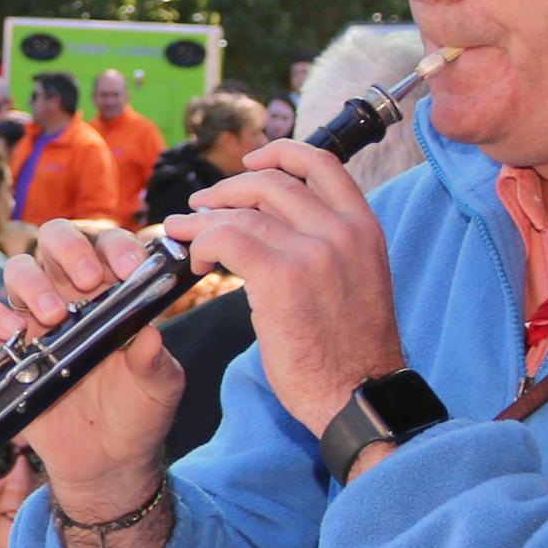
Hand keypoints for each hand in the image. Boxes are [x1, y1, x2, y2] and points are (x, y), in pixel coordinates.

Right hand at [0, 232, 183, 503]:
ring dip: (34, 284)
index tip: (131, 269)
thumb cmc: (138, 414)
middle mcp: (70, 296)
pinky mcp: (4, 349)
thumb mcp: (160, 387)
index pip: (108, 246)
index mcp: (111, 293)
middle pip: (54, 241)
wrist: (106, 462)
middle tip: (88, 281)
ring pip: (17, 271)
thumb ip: (156, 360)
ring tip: (54, 316)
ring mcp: (34, 320)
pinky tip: (15, 336)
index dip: (117, 247)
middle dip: (70, 249)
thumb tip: (149, 333)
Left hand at [170, 140, 402, 440]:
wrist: (358, 394)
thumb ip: (327, 245)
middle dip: (226, 190)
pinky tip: (195, 263)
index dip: (279, 153)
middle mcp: (342, 230)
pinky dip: (201, 244)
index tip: (250, 161)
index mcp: (364, 226)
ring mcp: (313, 250)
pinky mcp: (281, 276)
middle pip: (272, 182)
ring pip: (242, 211)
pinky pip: (226, 239)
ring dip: (203, 220)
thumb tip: (278, 227)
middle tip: (199, 206)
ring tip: (182, 233)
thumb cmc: (350, 350)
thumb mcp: (355, 279)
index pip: (322, 163)